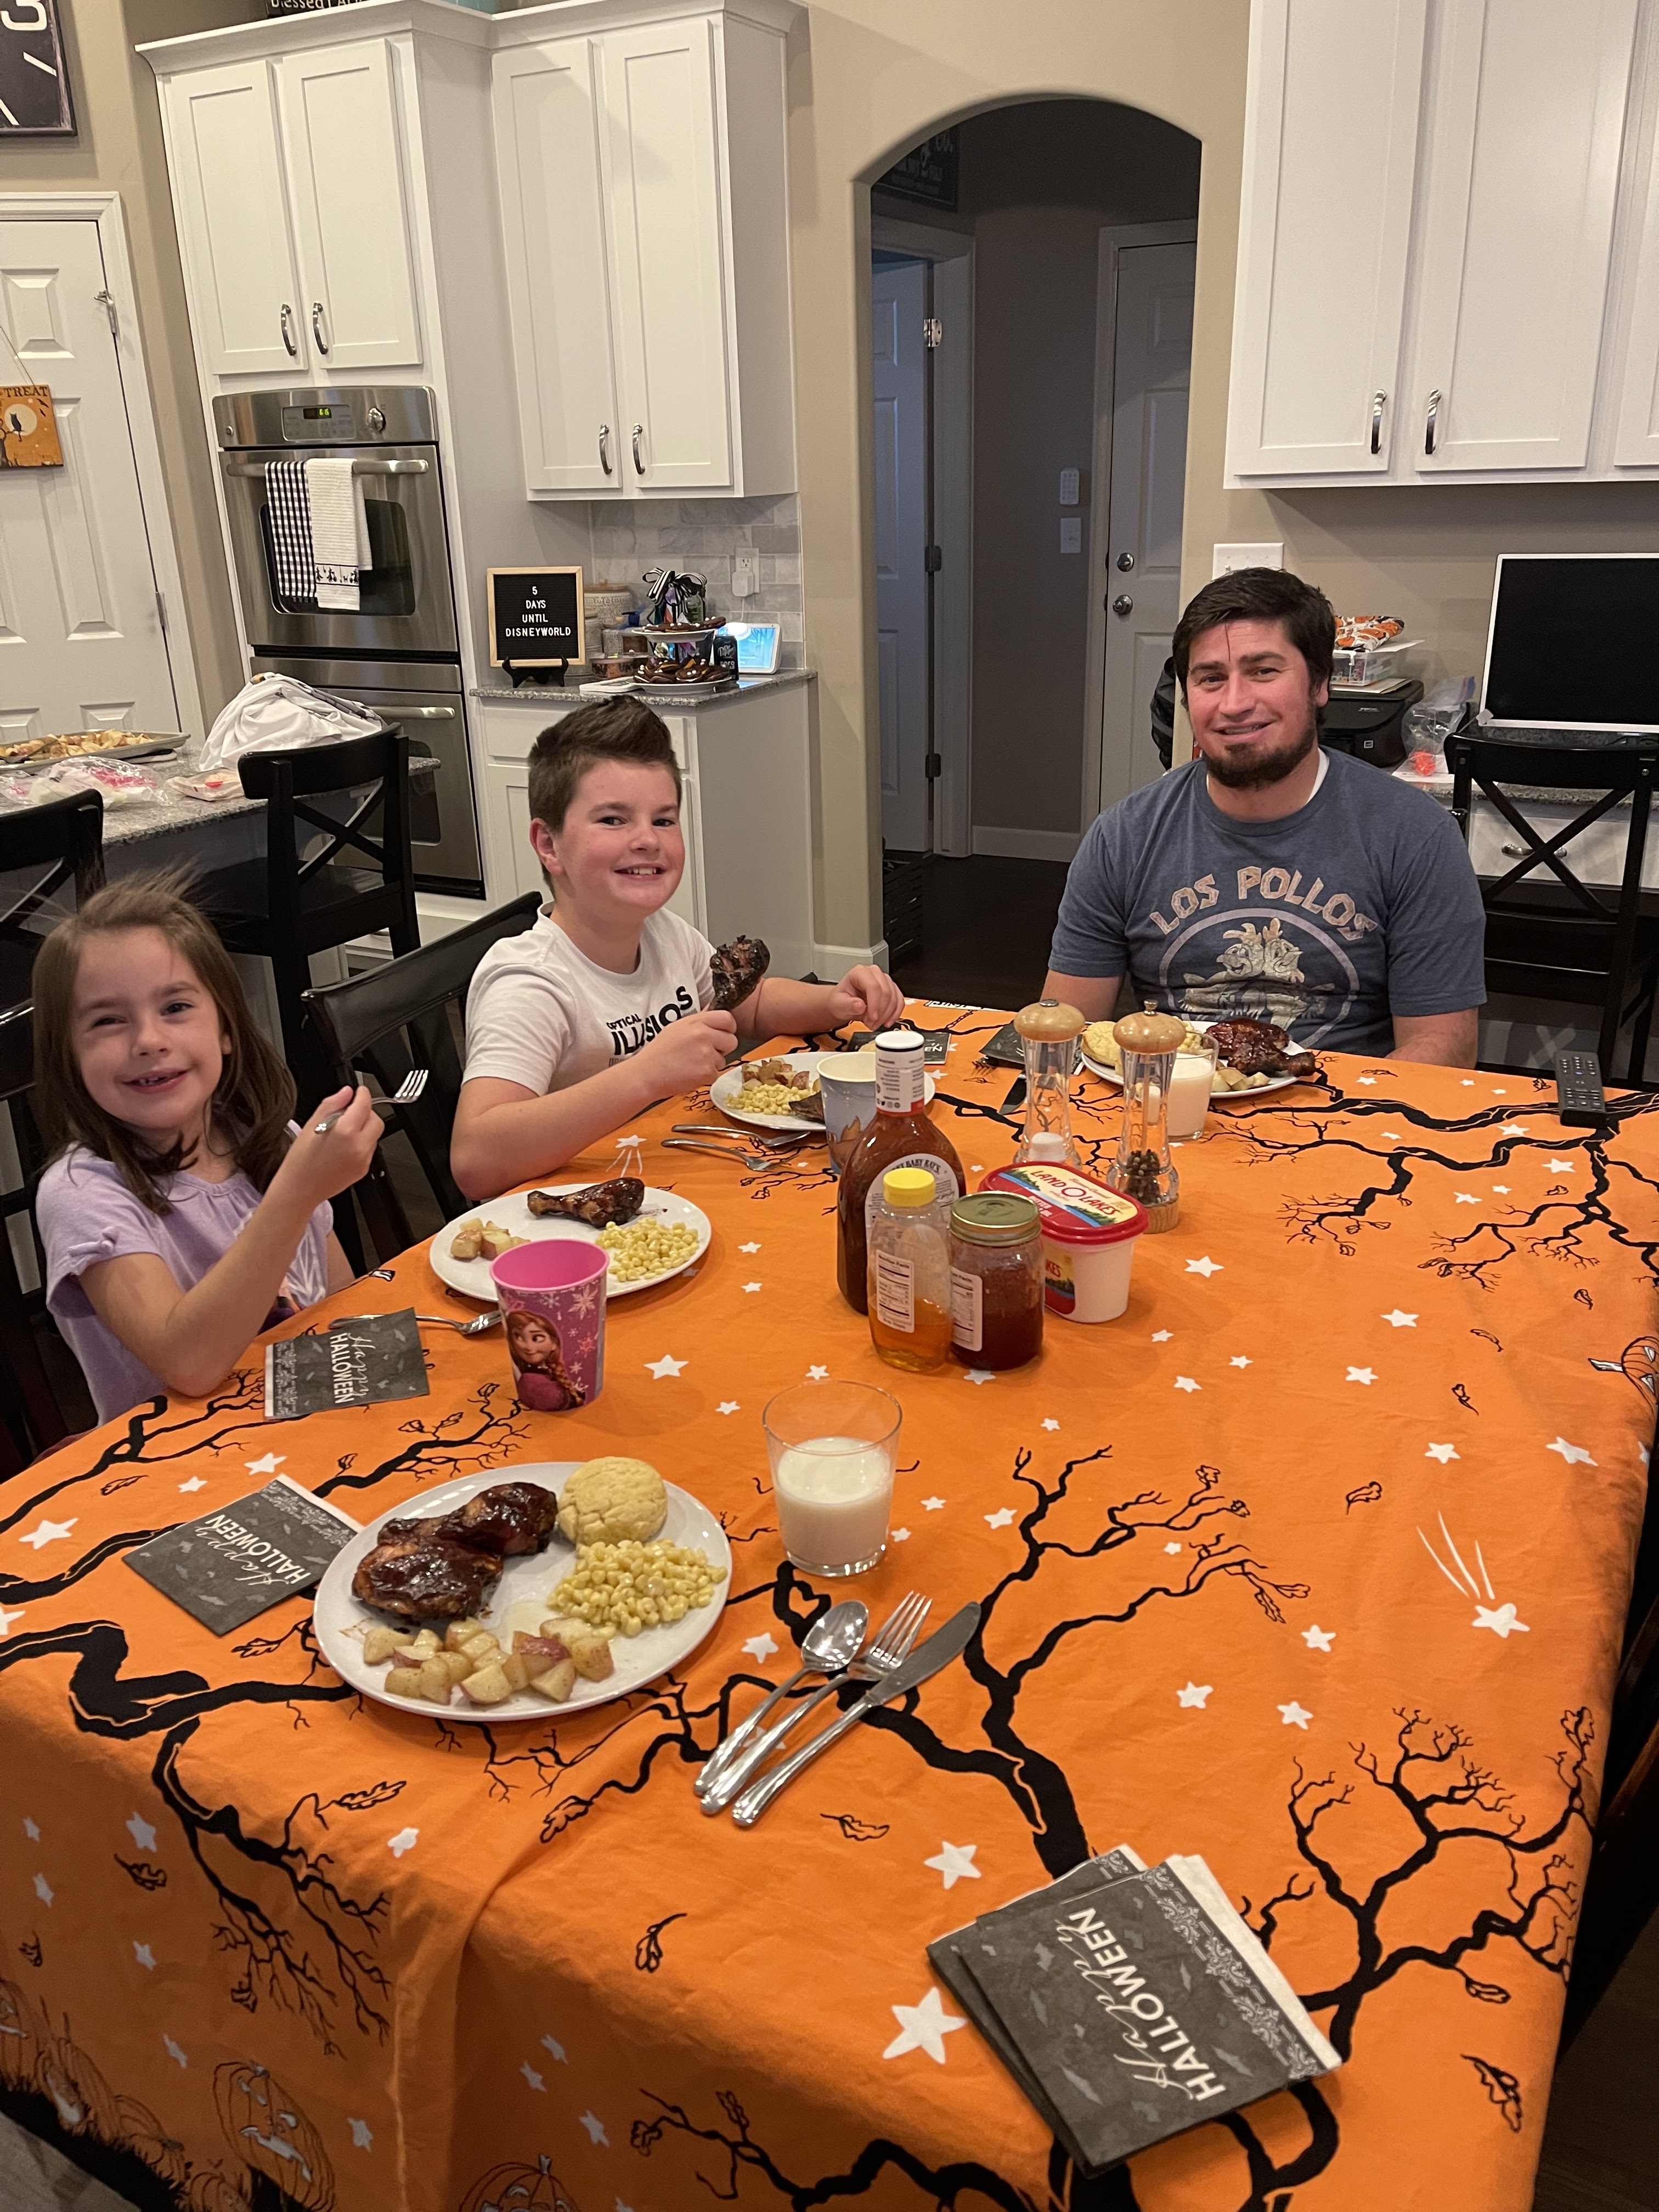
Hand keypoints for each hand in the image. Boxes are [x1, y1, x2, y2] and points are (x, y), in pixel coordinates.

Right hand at [275, 1085, 381, 1212]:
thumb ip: (332, 1104)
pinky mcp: (364, 1169)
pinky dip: (361, 1142)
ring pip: (374, 1134)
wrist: (300, 1189)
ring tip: (341, 1132)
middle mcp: (359, 1146)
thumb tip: (346, 1092)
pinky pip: (369, 1149)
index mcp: (345, 1131)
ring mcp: (363, 1159)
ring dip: (364, 1127)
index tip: (359, 1091)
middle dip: (366, 1112)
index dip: (362, 1094)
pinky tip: (343, 1146)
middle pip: (376, 1119)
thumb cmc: (300, 1161)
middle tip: (349, 1112)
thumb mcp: (311, 1125)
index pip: (364, 1104)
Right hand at [635, 1008, 737, 1093]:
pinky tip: (690, 1073)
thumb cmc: (659, 1052)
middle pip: (732, 1040)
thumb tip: (713, 1012)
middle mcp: (703, 1035)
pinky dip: (705, 1076)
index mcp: (696, 1022)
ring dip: (712, 1063)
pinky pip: (716, 1073)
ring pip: (723, 1059)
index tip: (722, 1034)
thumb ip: (699, 1021)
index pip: (727, 1018)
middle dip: (723, 1048)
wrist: (646, 1074)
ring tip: (692, 1063)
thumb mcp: (677, 1027)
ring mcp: (706, 1054)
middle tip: (706, 1052)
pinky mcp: (707, 1072)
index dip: (728, 1028)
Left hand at [825, 964, 905, 1031]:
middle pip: (886, 992)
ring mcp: (885, 981)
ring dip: (886, 1015)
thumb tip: (860, 1005)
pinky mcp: (892, 990)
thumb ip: (848, 1005)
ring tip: (874, 1023)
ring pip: (894, 998)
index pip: (873, 986)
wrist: (844, 1004)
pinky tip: (887, 1021)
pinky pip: (900, 1002)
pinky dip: (895, 1014)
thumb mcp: (838, 1004)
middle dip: (880, 1012)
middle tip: (871, 1023)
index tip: (872, 1018)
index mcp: (860, 973)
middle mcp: (874, 974)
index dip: (875, 1004)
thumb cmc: (841, 1001)